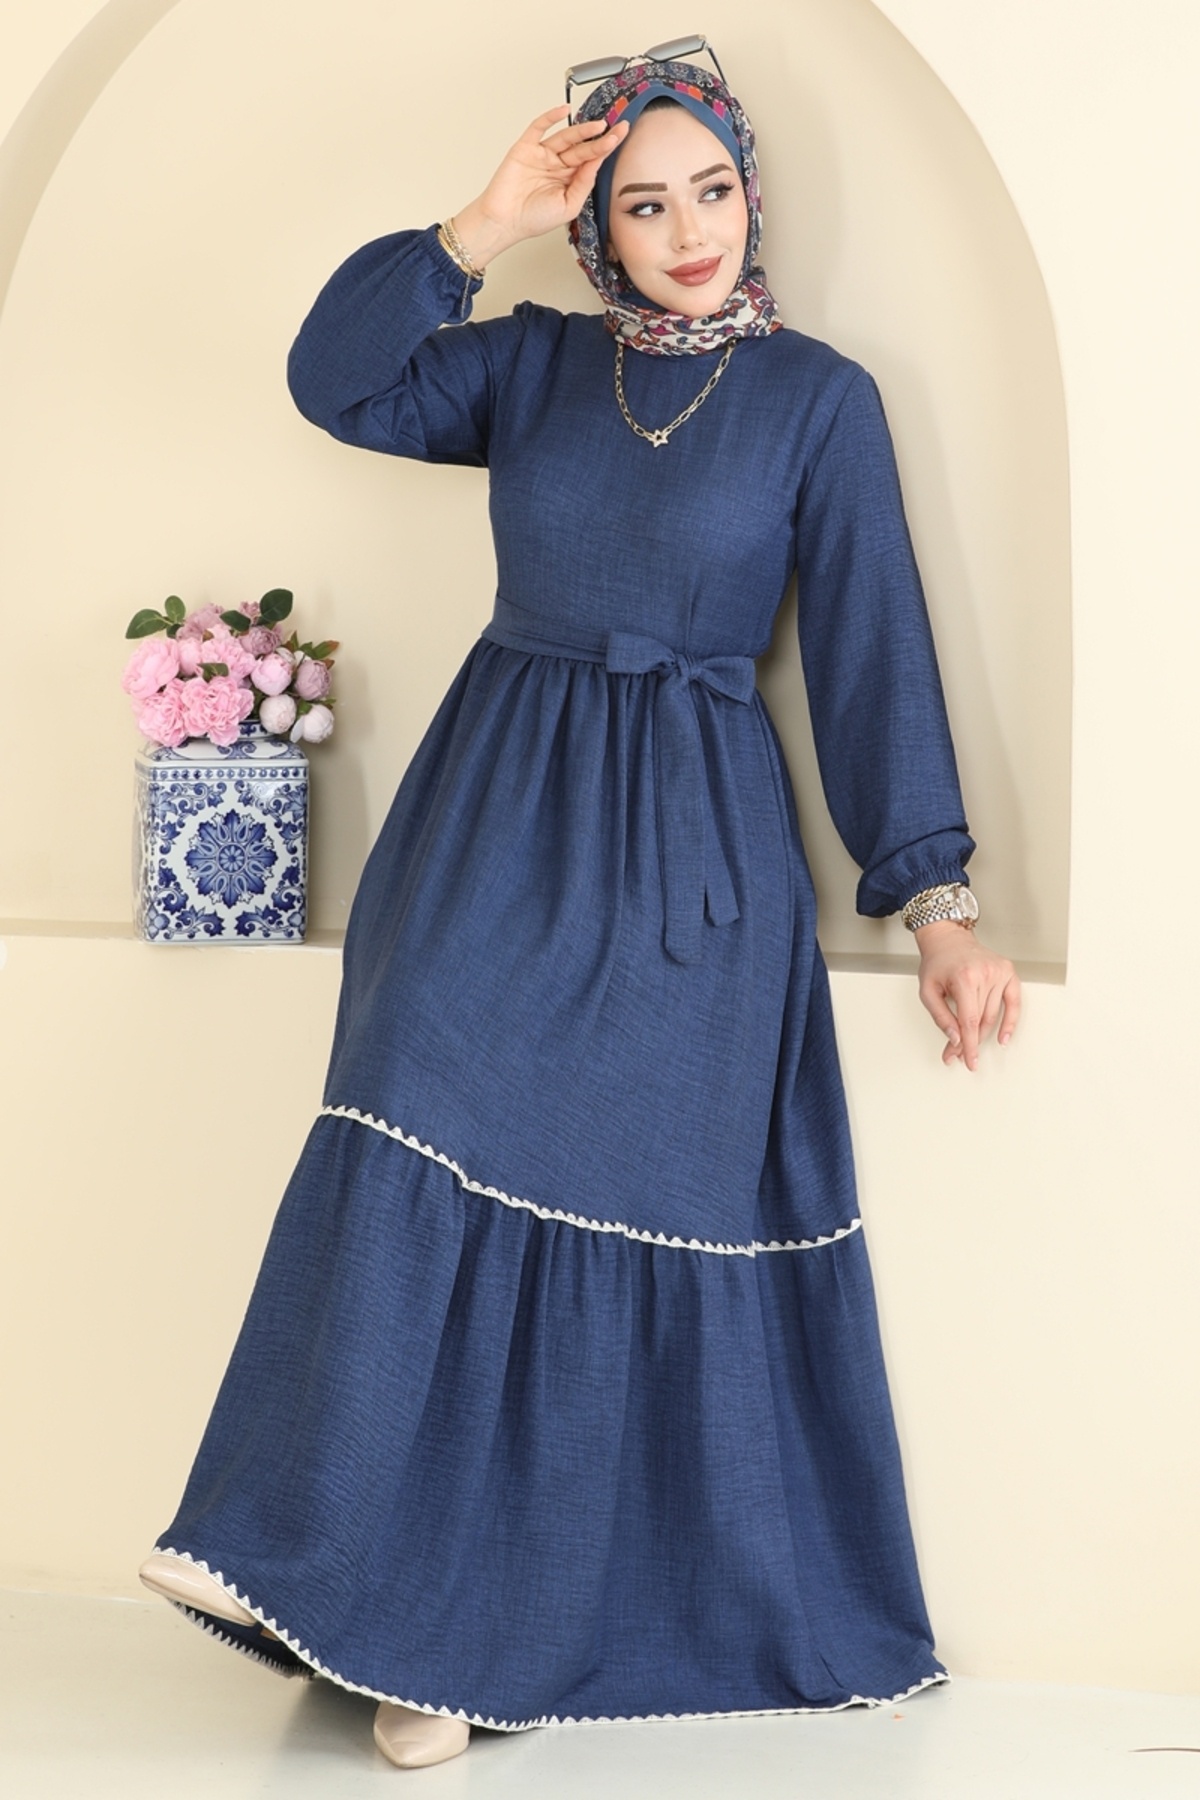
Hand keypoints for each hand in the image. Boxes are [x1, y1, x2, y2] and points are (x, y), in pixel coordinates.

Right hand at [450, 106, 629, 269]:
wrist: (504, 221)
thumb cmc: (533, 219)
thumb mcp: (569, 206)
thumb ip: (583, 184)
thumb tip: (596, 162)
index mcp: (569, 180)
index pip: (591, 161)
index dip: (606, 149)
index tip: (620, 137)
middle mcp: (558, 166)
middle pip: (583, 147)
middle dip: (601, 138)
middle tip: (619, 129)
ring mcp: (542, 155)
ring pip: (566, 137)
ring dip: (582, 129)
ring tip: (599, 125)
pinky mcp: (526, 148)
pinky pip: (539, 127)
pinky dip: (551, 117)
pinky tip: (564, 111)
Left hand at [914, 922, 1020, 1069]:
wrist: (948, 939)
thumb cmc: (937, 962)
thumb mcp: (927, 991)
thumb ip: (941, 1017)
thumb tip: (956, 1039)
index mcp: (965, 977)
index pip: (969, 1021)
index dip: (969, 1045)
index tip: (969, 1060)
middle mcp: (986, 973)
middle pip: (981, 1020)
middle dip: (970, 1041)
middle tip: (959, 1054)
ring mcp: (1000, 972)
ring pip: (994, 1015)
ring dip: (983, 1034)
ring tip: (971, 1045)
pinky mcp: (1008, 972)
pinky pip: (1014, 1002)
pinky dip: (1010, 1021)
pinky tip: (1004, 1037)